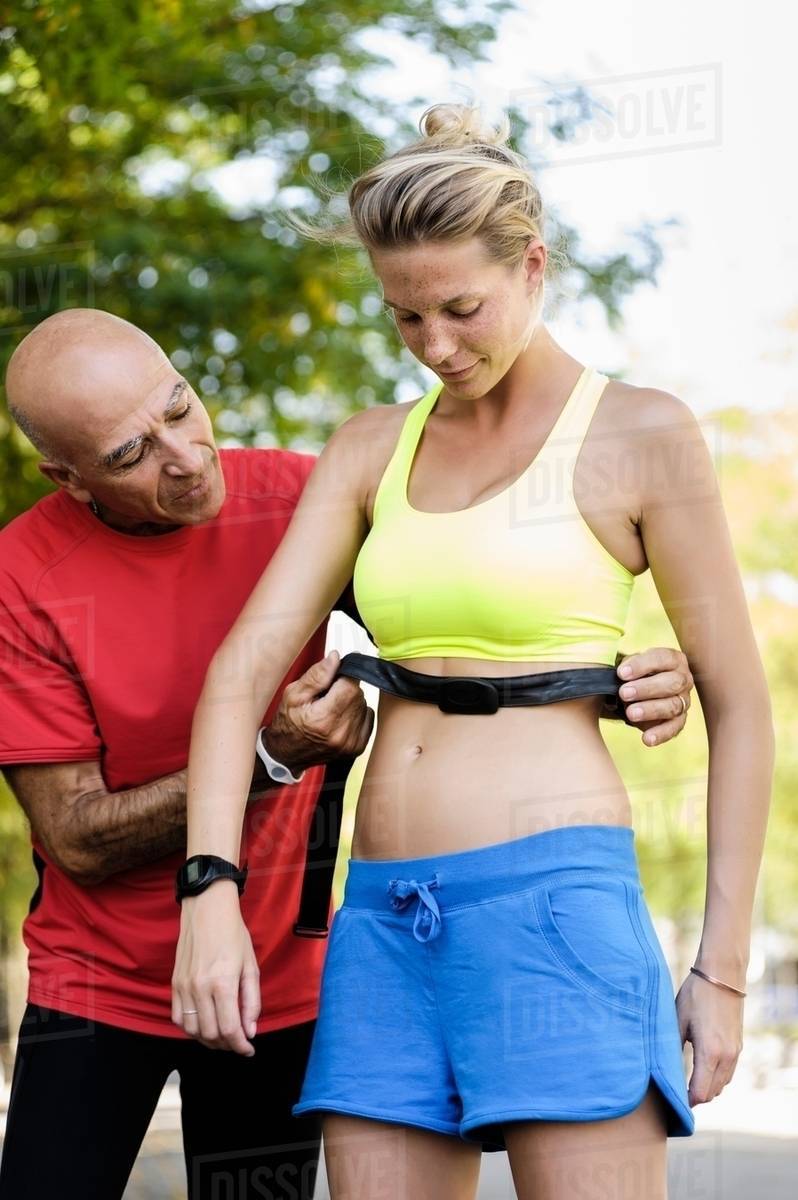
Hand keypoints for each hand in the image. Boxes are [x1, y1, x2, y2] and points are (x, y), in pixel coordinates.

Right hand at [171, 881, 260, 1055]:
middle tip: (238, 1041)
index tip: (249, 1049)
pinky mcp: (175, 984)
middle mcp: (200, 988)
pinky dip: (191, 1029)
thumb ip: (251, 1001)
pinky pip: (178, 1018)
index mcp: (223, 983)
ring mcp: (184, 987)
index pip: (230, 1029)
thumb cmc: (233, 935)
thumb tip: (249, 1030)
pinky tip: (204, 1025)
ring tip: (223, 1036)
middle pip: (211, 1034)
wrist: (207, 910)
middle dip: (227, 1044)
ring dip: (209, 1040)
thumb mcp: (251, 966)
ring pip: (193, 1030)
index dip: (240, 1046)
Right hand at [262, 649, 374, 772]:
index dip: (344, 675)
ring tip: (331, 709)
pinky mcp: (357, 747)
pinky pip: (368, 717)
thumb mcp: (293, 694)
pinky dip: (356, 713)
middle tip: (326, 697)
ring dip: (351, 702)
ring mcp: (351, 743)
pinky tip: (340, 718)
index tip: (335, 676)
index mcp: (324, 719)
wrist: (286, 754)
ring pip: (364, 704)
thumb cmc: (287, 723)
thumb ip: (316, 675)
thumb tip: (336, 658)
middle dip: (345, 689)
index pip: (350, 685)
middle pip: (358, 694)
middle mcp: (341, 733)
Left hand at [615, 647, 693, 745]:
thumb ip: (628, 666)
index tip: (621, 673)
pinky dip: (660, 734)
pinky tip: (646, 739)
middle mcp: (683, 679)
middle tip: (624, 693)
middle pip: (672, 682)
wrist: (635, 693)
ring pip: (673, 705)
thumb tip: (621, 673)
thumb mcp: (631, 665)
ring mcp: (684, 701)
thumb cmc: (634, 675)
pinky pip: (674, 728)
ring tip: (631, 713)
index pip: (663, 658)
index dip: (642, 665)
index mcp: (673, 660)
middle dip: (647, 688)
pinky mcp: (679, 721)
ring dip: (651, 710)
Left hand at [676, 969, 743, 1106]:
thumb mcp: (678, 1019)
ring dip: (708, 1088)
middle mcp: (727, 1057)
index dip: (687, 1100)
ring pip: (722, 1084)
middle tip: (678, 1093)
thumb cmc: (696, 995)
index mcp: (710, 1053)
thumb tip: (663, 1066)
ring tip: (689, 1082)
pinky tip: (703, 1069)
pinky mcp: (738, 1045)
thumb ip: (673, 1046)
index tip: (674, 1099)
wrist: (722, 975)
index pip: (701, 1093)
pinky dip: (717, 1077)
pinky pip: (729, 1072)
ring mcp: (735, 1052)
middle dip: (696, 1096)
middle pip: (713, 1092)